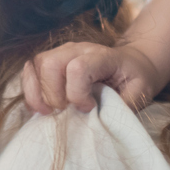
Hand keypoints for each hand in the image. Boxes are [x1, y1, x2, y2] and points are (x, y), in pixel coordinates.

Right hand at [21, 39, 166, 113]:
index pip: (78, 68)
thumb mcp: (140, 93)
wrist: (132, 63)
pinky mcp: (51, 60)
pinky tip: (41, 108)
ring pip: (35, 66)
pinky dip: (31, 91)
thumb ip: (122, 105)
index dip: (77, 94)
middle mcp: (78, 49)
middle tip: (66, 112)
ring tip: (49, 113)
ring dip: (37, 94)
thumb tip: (100, 121)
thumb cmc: (136, 79)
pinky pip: (30, 71)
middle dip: (53, 95)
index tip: (88, 109)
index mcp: (102, 56)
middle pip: (50, 65)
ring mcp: (62, 52)